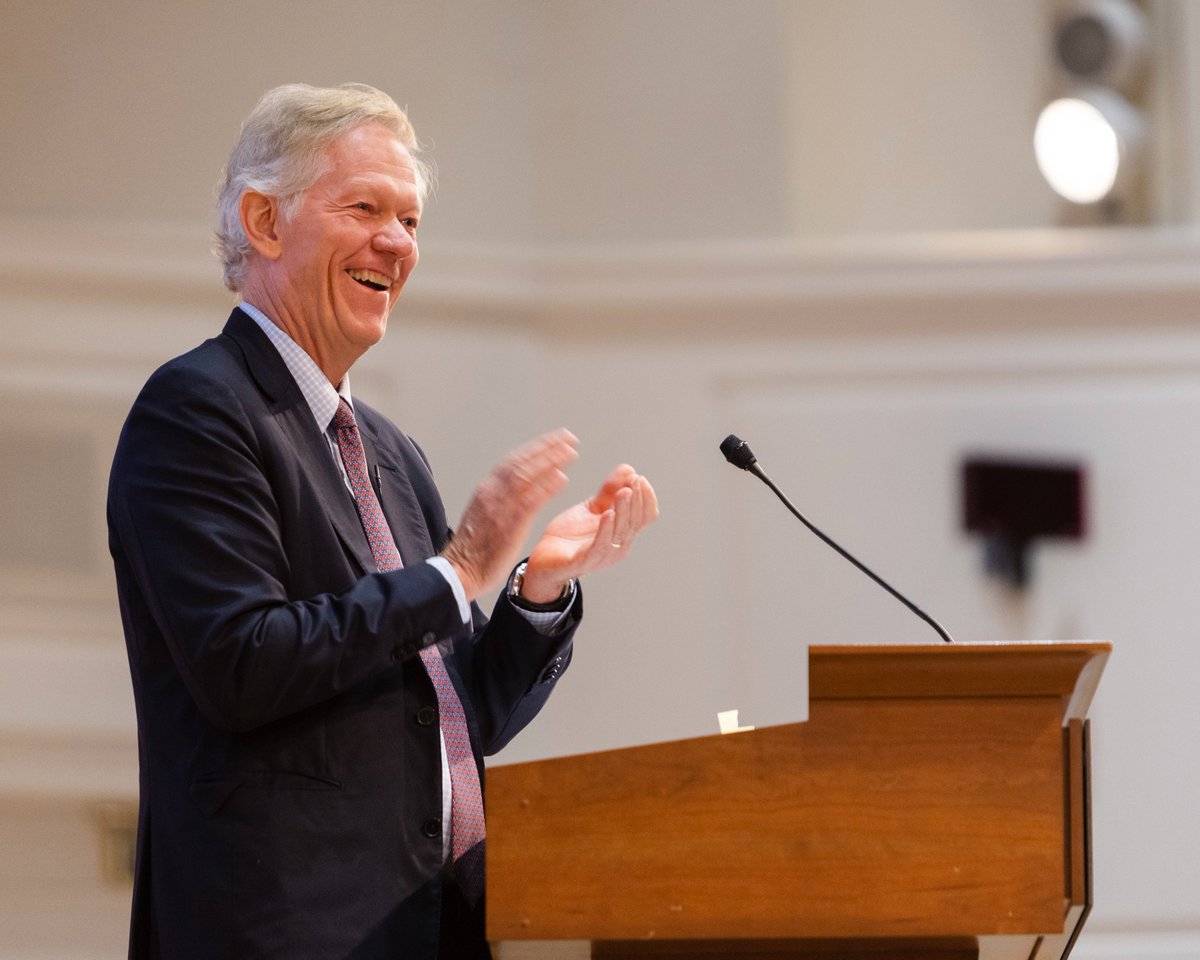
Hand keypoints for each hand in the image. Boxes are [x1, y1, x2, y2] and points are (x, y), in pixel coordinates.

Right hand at [441, 429, 578, 600]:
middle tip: (569, 437)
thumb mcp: (481, 514)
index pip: (512, 461)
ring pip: (527, 475)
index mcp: (486, 490)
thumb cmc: (471, 549)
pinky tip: (562, 478)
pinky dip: (547, 486)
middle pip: (522, 462)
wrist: (458, 571)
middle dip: (547, 447)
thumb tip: (512, 490)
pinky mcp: (509, 524)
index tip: (553, 440)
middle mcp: (492, 492)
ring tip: (571, 451)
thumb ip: (497, 500)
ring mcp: (500, 507)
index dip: (535, 449)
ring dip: (551, 460)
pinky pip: (531, 500)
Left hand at [520, 464, 658, 602]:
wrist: (543, 559)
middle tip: (634, 480)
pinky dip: (606, 529)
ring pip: (621, 531)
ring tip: (624, 491)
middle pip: (636, 521)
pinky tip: (607, 513)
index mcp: (622, 533)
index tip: (639, 478)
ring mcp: (604, 555)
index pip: (645, 516)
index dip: (646, 497)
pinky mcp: (586, 561)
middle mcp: (618, 545)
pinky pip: (601, 545)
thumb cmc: (569, 537)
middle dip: (636, 499)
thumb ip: (609, 491)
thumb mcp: (591, 508)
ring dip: (624, 509)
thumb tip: (628, 469)